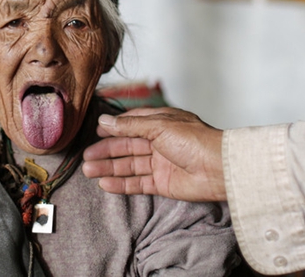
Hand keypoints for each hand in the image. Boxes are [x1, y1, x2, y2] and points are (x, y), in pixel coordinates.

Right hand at [81, 107, 226, 202]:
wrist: (219, 168)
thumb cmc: (194, 140)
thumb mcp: (159, 125)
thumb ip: (130, 126)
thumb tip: (105, 120)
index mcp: (161, 122)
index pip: (131, 123)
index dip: (113, 128)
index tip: (95, 131)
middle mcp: (160, 142)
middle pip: (127, 146)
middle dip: (106, 151)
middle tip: (85, 157)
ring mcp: (161, 163)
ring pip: (129, 165)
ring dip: (109, 168)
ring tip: (88, 171)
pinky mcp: (163, 183)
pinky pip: (138, 183)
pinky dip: (121, 184)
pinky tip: (105, 184)